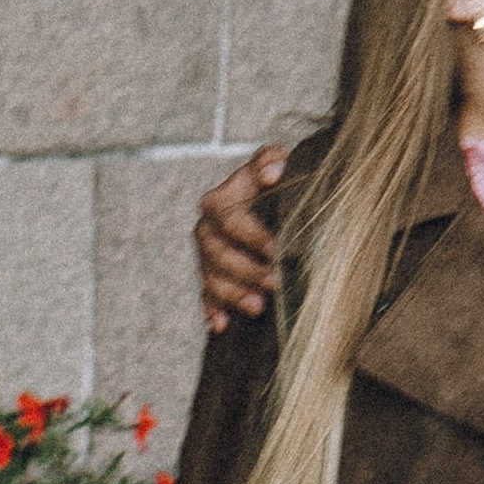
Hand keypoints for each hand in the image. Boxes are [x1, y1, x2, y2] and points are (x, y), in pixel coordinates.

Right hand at [197, 153, 284, 331]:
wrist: (271, 198)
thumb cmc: (277, 178)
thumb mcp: (277, 161)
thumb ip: (273, 160)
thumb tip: (273, 172)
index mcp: (221, 199)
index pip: (227, 216)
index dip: (250, 233)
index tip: (275, 248)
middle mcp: (208, 227)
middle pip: (217, 252)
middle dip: (246, 269)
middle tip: (276, 282)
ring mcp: (207, 254)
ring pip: (210, 277)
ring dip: (233, 294)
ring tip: (258, 307)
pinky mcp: (210, 276)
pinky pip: (205, 295)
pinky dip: (212, 310)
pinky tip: (221, 324)